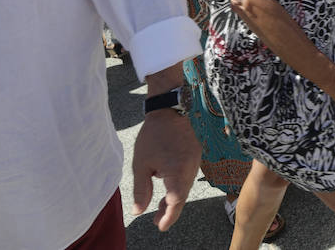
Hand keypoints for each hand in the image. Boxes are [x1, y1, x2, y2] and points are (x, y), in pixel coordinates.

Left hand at [132, 111, 200, 231]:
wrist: (172, 107)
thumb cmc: (155, 134)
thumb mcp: (141, 163)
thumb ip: (141, 189)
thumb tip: (139, 210)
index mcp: (178, 173)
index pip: (176, 202)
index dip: (168, 217)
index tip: (160, 226)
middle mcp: (191, 170)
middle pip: (182, 197)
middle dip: (170, 211)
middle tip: (157, 220)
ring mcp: (195, 162)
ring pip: (186, 187)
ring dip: (175, 199)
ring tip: (160, 207)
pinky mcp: (196, 155)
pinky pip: (188, 176)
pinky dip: (179, 186)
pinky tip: (169, 187)